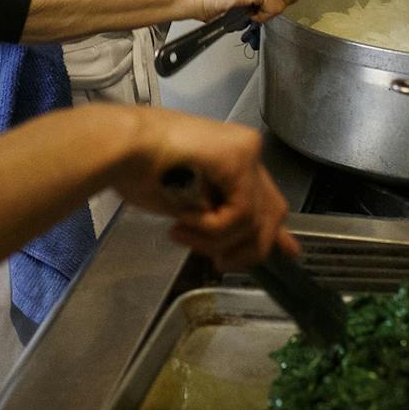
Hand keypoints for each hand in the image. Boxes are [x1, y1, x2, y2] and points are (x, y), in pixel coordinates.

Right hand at [109, 107, 297, 268]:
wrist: (120, 148)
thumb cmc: (138, 173)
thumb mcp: (189, 207)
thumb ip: (220, 220)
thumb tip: (242, 246)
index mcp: (235, 161)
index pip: (269, 200)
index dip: (277, 232)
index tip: (288, 253)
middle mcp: (247, 152)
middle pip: (272, 214)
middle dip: (248, 248)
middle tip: (218, 261)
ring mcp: (247, 152)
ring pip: (254, 221)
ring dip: (215, 241)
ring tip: (181, 234)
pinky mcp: (241, 157)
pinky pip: (241, 214)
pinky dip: (211, 228)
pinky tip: (183, 220)